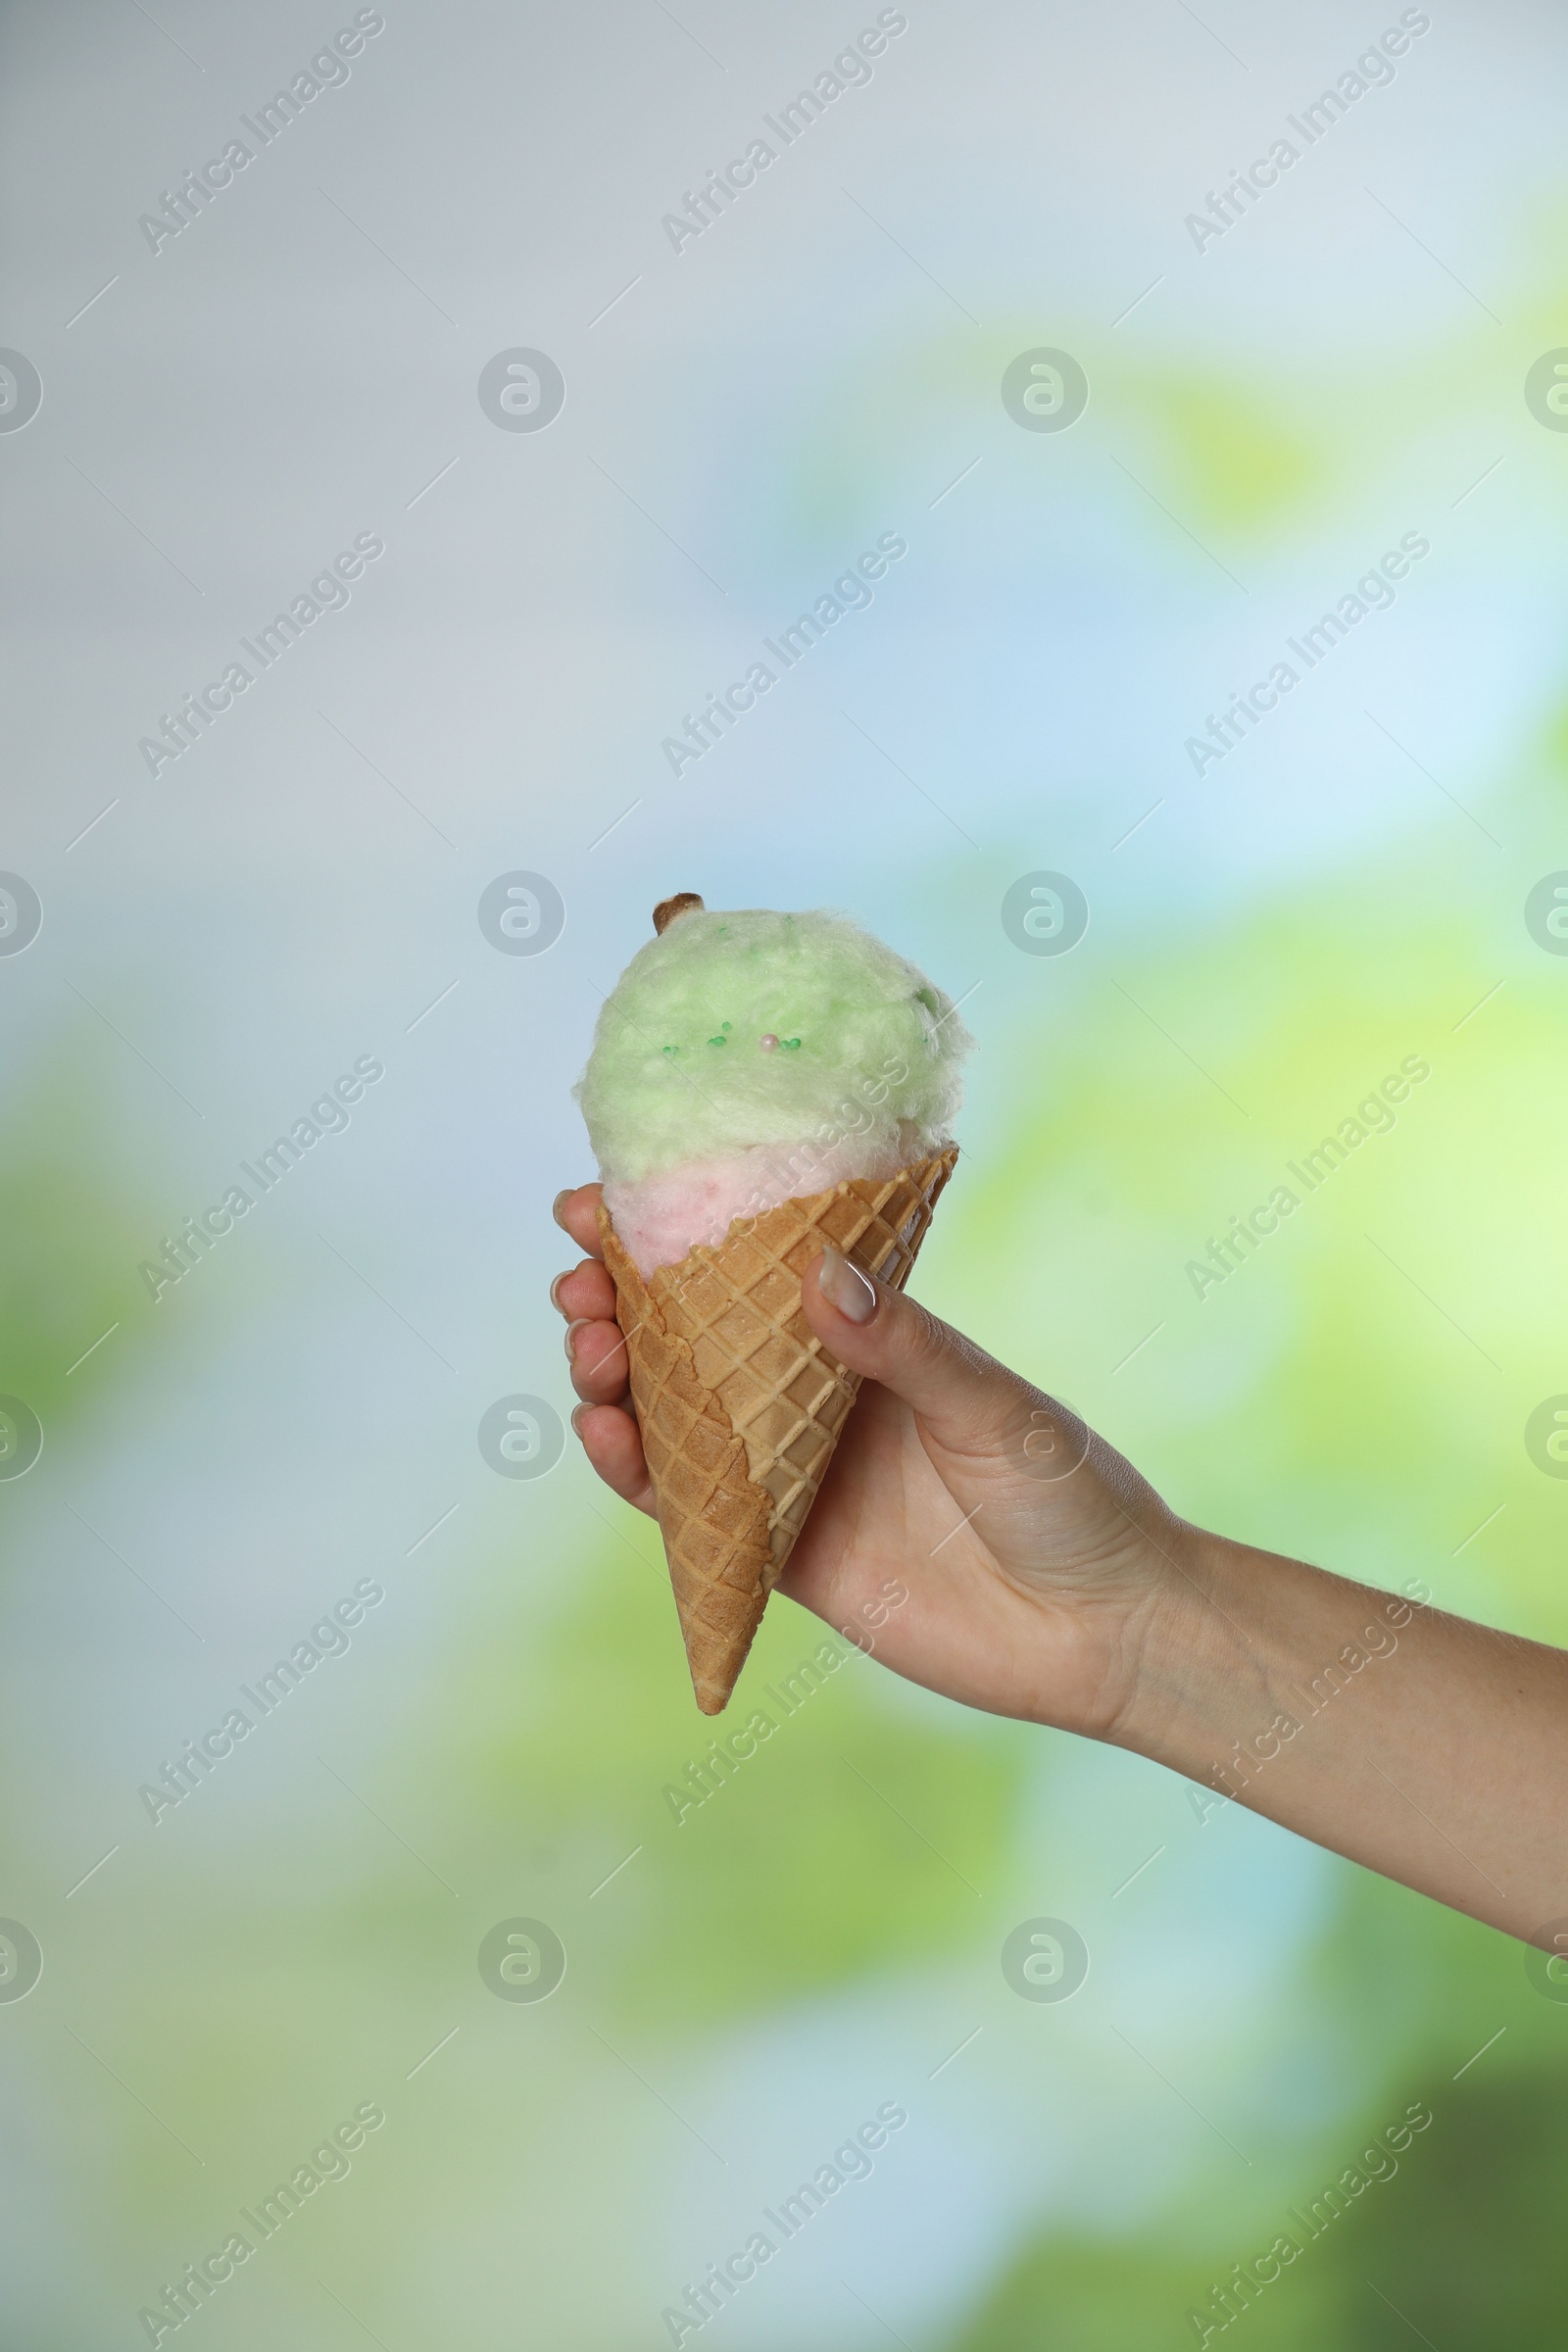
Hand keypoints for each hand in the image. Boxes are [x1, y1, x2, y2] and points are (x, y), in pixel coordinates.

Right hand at [550, 1184, 1190, 1739]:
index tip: (605, 1205)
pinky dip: (641, 1474)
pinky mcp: (785, 1559)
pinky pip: (695, 1513)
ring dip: (617, 1381)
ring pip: (677, 1421)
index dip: (675, 1238)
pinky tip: (607, 1434)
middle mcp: (817, 1403)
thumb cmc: (1072, 1496)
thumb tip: (818, 1270)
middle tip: (583, 1280)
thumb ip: (905, 1348)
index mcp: (867, 1343)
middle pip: (692, 1343)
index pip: (754, 1274)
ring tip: (588, 1348)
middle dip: (623, 1305)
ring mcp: (795, 1479)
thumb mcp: (993, 1408)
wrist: (1106, 1634)